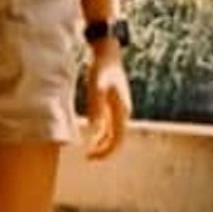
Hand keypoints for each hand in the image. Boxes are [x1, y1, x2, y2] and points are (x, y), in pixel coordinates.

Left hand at [83, 44, 130, 159]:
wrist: (108, 53)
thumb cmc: (102, 68)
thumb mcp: (97, 86)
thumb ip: (96, 107)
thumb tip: (94, 129)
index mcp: (122, 110)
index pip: (118, 139)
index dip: (106, 152)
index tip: (92, 156)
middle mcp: (123, 112)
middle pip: (117, 140)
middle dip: (104, 151)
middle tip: (88, 158)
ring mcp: (119, 109)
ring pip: (114, 134)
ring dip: (103, 144)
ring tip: (89, 152)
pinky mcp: (113, 105)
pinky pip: (109, 126)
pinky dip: (101, 134)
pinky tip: (91, 136)